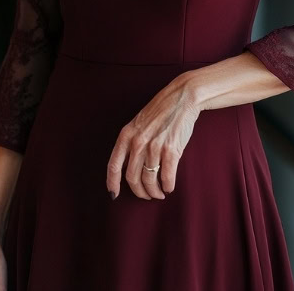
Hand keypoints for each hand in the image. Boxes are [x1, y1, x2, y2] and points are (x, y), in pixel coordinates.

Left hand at [106, 74, 199, 199]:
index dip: (112, 183)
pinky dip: (168, 186)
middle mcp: (138, 143)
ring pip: (149, 180)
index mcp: (126, 135)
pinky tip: (169, 186)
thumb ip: (132, 142)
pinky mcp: (171, 150)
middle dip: (140, 191)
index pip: (113, 166)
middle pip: (132, 178)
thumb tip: (128, 166)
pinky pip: (166, 177)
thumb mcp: (138, 123)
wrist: (181, 97)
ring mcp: (154, 147)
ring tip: (159, 193)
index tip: (114, 195)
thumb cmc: (161, 110)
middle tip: (147, 195)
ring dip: (154, 191)